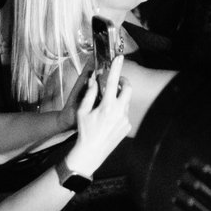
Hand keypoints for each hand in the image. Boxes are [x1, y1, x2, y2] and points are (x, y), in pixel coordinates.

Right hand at [62, 53, 133, 178]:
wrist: (91, 152)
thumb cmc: (85, 131)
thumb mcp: (83, 111)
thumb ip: (90, 94)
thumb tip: (94, 80)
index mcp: (107, 106)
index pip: (113, 82)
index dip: (116, 68)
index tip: (119, 58)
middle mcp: (119, 111)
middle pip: (128, 88)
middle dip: (123, 82)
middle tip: (115, 83)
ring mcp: (125, 119)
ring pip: (126, 101)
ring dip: (119, 98)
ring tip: (106, 106)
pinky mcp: (127, 126)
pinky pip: (125, 113)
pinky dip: (119, 111)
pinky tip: (108, 120)